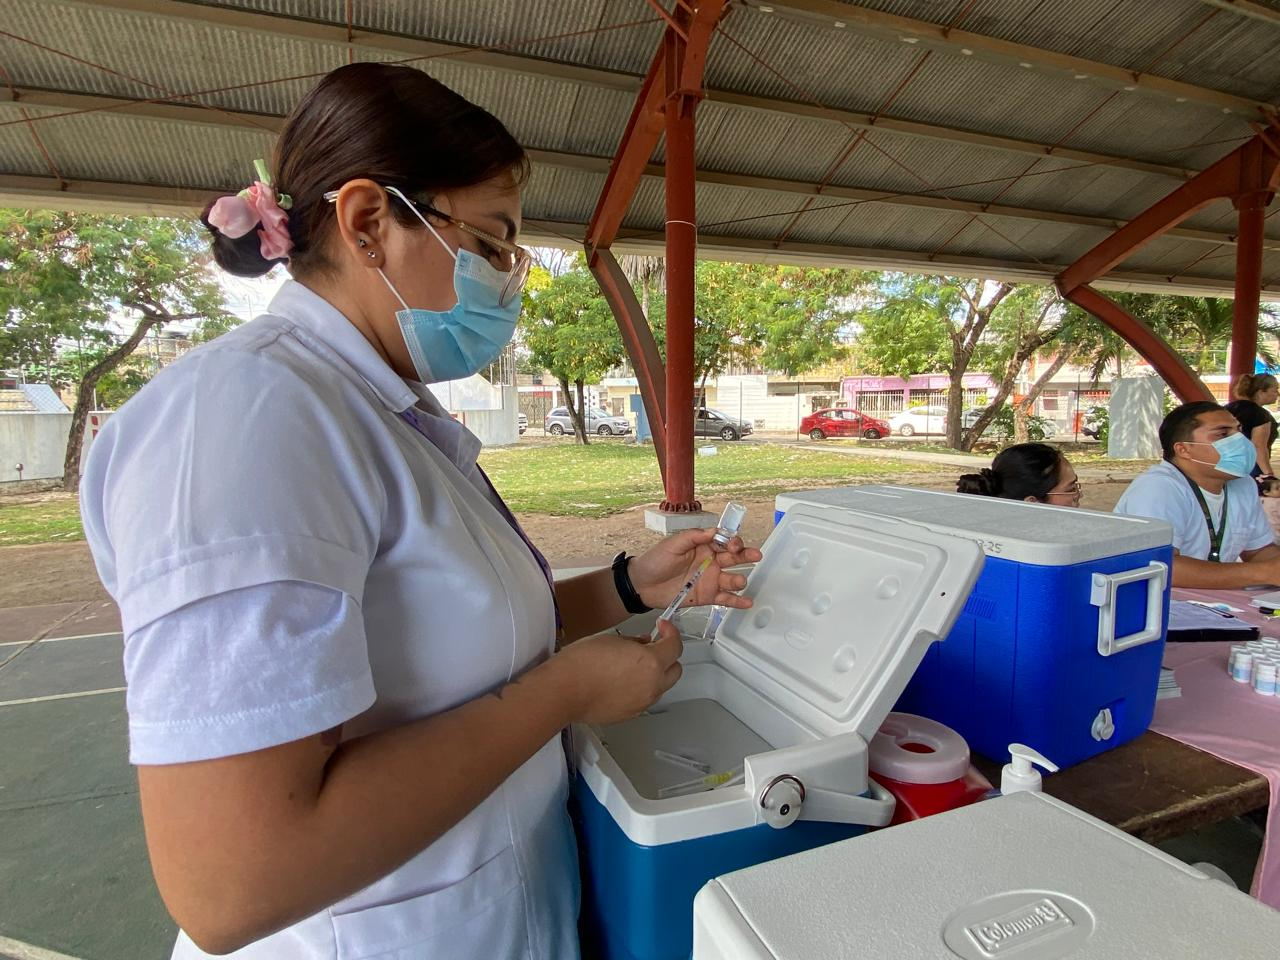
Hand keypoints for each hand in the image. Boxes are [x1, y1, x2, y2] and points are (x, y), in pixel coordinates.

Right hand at [545, 620, 682, 724]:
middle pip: (675, 670)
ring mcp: (642, 702)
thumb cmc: (582, 663)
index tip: (663, 628)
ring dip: (656, 674)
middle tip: (654, 645)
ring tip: (635, 665)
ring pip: (661, 686)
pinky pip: (645, 698)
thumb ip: (634, 642)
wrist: (564, 691)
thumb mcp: (611, 640)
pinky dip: (641, 688)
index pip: (675, 645)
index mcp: (651, 662)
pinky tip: (624, 681)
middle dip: (668, 656)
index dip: (670, 632)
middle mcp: (652, 685)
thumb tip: (642, 643)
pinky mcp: (630, 714)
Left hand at [630, 528, 762, 611]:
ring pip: (731, 579)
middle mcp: (711, 562)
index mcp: (704, 546)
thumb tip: (714, 531)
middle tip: (755, 555)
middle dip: (746, 555)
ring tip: (740, 581)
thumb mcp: (673, 544)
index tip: (733, 545)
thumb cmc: (655, 560)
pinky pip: (726, 599)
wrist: (642, 584)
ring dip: (739, 579)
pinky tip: (747, 602)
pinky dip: (737, 601)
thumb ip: (694, 537)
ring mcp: (710, 580)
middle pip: (734, 558)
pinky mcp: (707, 596)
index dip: (733, 542)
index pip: (725, 541)